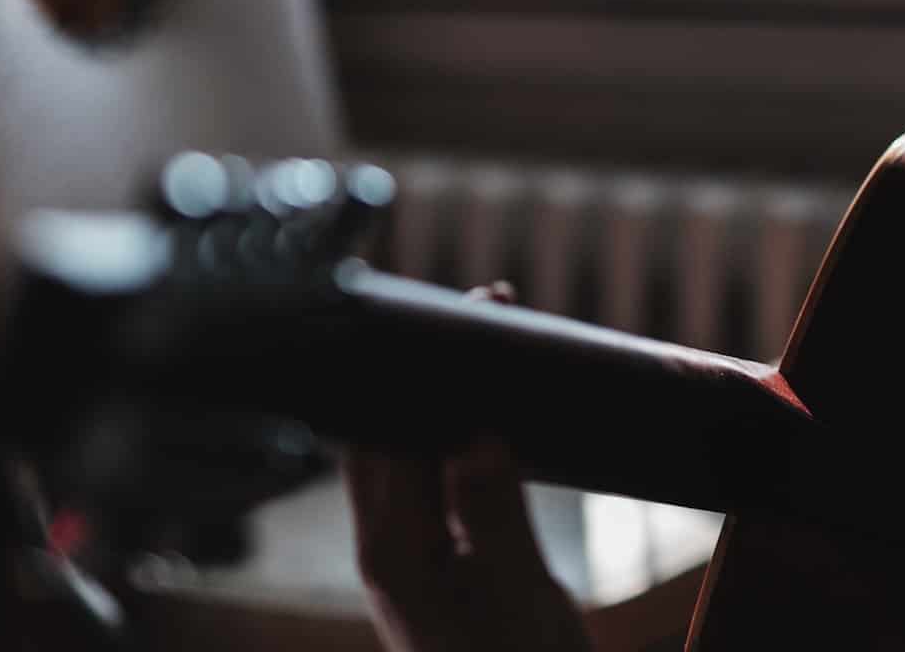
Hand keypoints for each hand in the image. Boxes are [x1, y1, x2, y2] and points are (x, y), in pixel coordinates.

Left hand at [343, 283, 591, 651]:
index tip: (475, 314)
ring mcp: (405, 551)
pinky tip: (489, 405)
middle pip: (389, 428)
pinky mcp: (432, 556)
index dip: (433, 370)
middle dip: (429, 367)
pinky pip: (430, 472)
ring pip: (406, 447)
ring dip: (440, 394)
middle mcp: (387, 545)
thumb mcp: (518, 597)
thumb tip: (476, 438)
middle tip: (486, 307)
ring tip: (490, 337)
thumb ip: (493, 517)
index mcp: (396, 553)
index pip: (399, 433)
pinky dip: (454, 428)